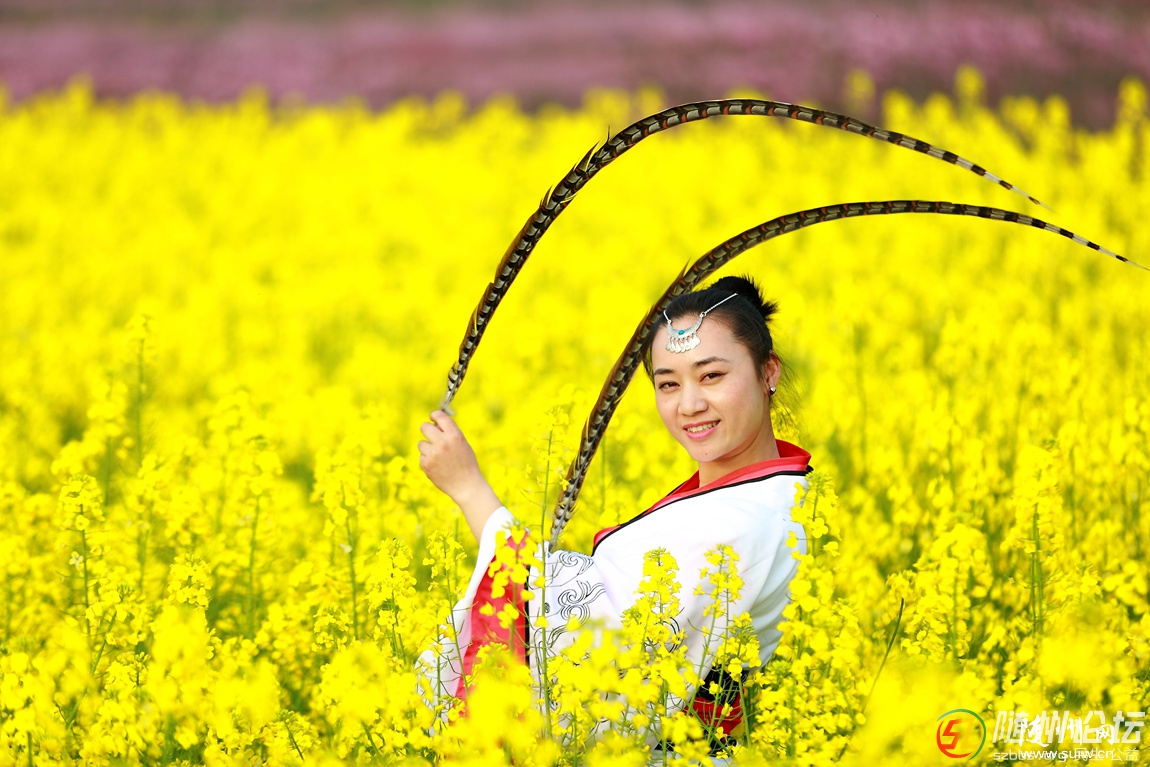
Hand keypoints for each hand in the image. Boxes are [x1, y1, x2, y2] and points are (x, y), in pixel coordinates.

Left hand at [418, 410, 501, 539]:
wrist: (466, 485)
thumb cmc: (466, 463)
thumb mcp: (462, 444)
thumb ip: (449, 433)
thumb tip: (434, 423)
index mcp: (454, 435)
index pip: (439, 416)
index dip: (434, 415)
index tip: (432, 418)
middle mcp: (443, 442)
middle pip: (424, 427)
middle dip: (427, 430)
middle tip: (431, 436)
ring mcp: (433, 453)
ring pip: (421, 443)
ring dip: (427, 448)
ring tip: (439, 458)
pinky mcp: (426, 464)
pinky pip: (422, 456)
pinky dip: (427, 460)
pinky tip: (438, 467)